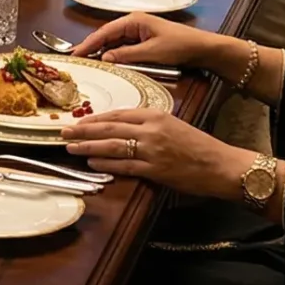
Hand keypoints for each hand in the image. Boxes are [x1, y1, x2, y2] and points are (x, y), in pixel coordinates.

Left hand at [62, 106, 249, 194]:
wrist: (220, 165)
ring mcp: (152, 150)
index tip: (80, 120)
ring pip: (112, 146)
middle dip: (84, 130)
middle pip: (109, 128)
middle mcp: (151, 129)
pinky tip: (92, 163)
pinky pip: (124, 166)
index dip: (95, 118)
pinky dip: (106, 164)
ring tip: (71, 146)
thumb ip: (147, 124)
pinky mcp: (155, 169)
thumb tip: (121, 128)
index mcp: (155, 114)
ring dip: (88, 146)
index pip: (118, 114)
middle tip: (64, 131)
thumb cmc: (199, 145)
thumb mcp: (172, 124)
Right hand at [69, 12, 228, 68]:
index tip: (75, 53)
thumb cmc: (180, 45)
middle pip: (106, 36)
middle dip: (91, 47)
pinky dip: (113, 55)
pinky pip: (123, 48)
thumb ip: (126, 55)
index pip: (104, 32)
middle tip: (75, 59)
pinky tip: (106, 63)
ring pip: (113, 43)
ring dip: (101, 52)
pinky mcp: (143, 42)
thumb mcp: (152, 52)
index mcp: (134, 21)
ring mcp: (138, 33)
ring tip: (86, 63)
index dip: (88, 43)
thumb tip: (105, 58)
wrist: (202, 48)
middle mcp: (133, 24)